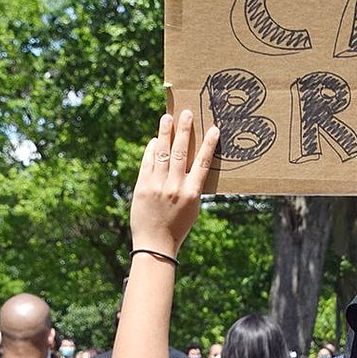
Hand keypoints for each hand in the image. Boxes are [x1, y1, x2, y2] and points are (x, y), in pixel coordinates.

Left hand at [130, 111, 219, 255]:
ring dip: (165, 133)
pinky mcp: (142, 187)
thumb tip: (190, 164)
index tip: (214, 129)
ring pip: (162, 153)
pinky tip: (153, 140)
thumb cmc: (178, 227)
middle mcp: (175, 186)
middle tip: (186, 114)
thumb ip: (192, 186)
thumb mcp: (193, 208)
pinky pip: (147, 163)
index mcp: (192, 193)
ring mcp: (157, 185)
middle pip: (180, 152)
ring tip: (167, 118)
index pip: (202, 163)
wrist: (155, 244)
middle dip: (184, 131)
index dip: (208, 145)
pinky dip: (150, 150)